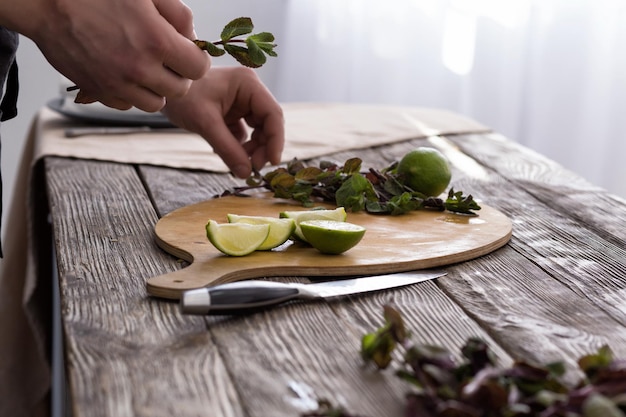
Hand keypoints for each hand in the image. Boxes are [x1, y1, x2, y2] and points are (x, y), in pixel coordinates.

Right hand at [1, 0, 209, 110]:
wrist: (46, 2)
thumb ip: (179, 15)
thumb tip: (194, 39)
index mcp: (157, 41)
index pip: (198, 69)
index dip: (196, 59)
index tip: (186, 51)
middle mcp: (140, 69)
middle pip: (180, 89)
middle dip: (178, 74)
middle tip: (165, 58)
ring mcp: (118, 84)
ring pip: (156, 102)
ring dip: (156, 87)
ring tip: (144, 66)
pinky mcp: (98, 92)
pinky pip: (128, 104)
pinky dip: (130, 93)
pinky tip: (123, 72)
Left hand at [162, 66, 284, 177]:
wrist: (161, 90)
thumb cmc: (182, 97)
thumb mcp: (205, 123)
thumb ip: (228, 148)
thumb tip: (246, 173)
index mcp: (248, 84)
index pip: (273, 114)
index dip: (276, 139)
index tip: (273, 162)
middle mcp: (249, 92)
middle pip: (268, 124)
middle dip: (263, 147)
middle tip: (253, 168)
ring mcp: (242, 103)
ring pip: (258, 132)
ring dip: (252, 150)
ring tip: (240, 164)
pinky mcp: (232, 114)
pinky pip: (245, 135)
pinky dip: (239, 148)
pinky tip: (227, 155)